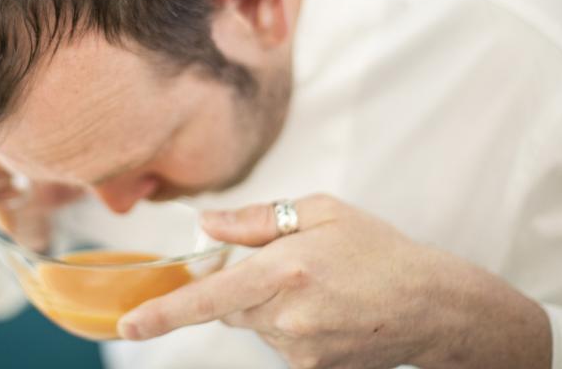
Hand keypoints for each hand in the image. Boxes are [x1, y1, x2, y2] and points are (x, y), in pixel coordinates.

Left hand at [117, 194, 550, 368]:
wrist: (434, 306)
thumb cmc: (380, 250)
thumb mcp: (322, 212)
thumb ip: (256, 219)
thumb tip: (205, 225)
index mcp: (285, 270)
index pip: (209, 296)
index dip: (164, 313)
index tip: (128, 326)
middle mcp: (288, 316)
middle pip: (230, 305)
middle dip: (239, 284)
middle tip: (285, 265)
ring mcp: (300, 350)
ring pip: (255, 325)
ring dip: (268, 305)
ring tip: (319, 287)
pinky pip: (279, 344)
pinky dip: (289, 325)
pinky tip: (326, 311)